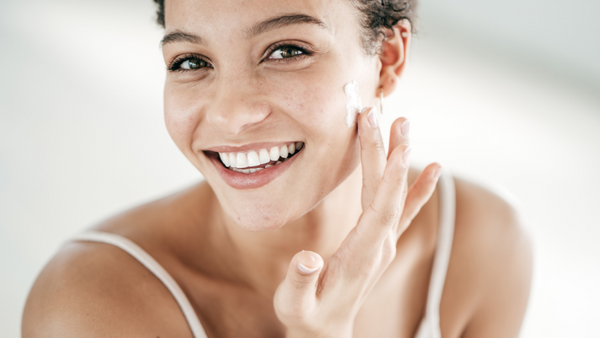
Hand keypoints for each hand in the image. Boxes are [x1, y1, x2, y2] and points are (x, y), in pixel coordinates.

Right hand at [273, 107, 441, 337]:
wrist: (327, 330)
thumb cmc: (307, 314)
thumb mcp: (295, 304)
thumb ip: (300, 282)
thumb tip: (307, 260)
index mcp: (362, 254)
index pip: (381, 208)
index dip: (388, 175)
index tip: (389, 141)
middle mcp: (380, 245)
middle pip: (388, 191)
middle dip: (385, 150)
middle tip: (379, 114)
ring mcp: (384, 242)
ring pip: (396, 193)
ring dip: (398, 157)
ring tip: (402, 124)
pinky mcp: (381, 241)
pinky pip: (405, 209)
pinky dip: (420, 187)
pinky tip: (433, 168)